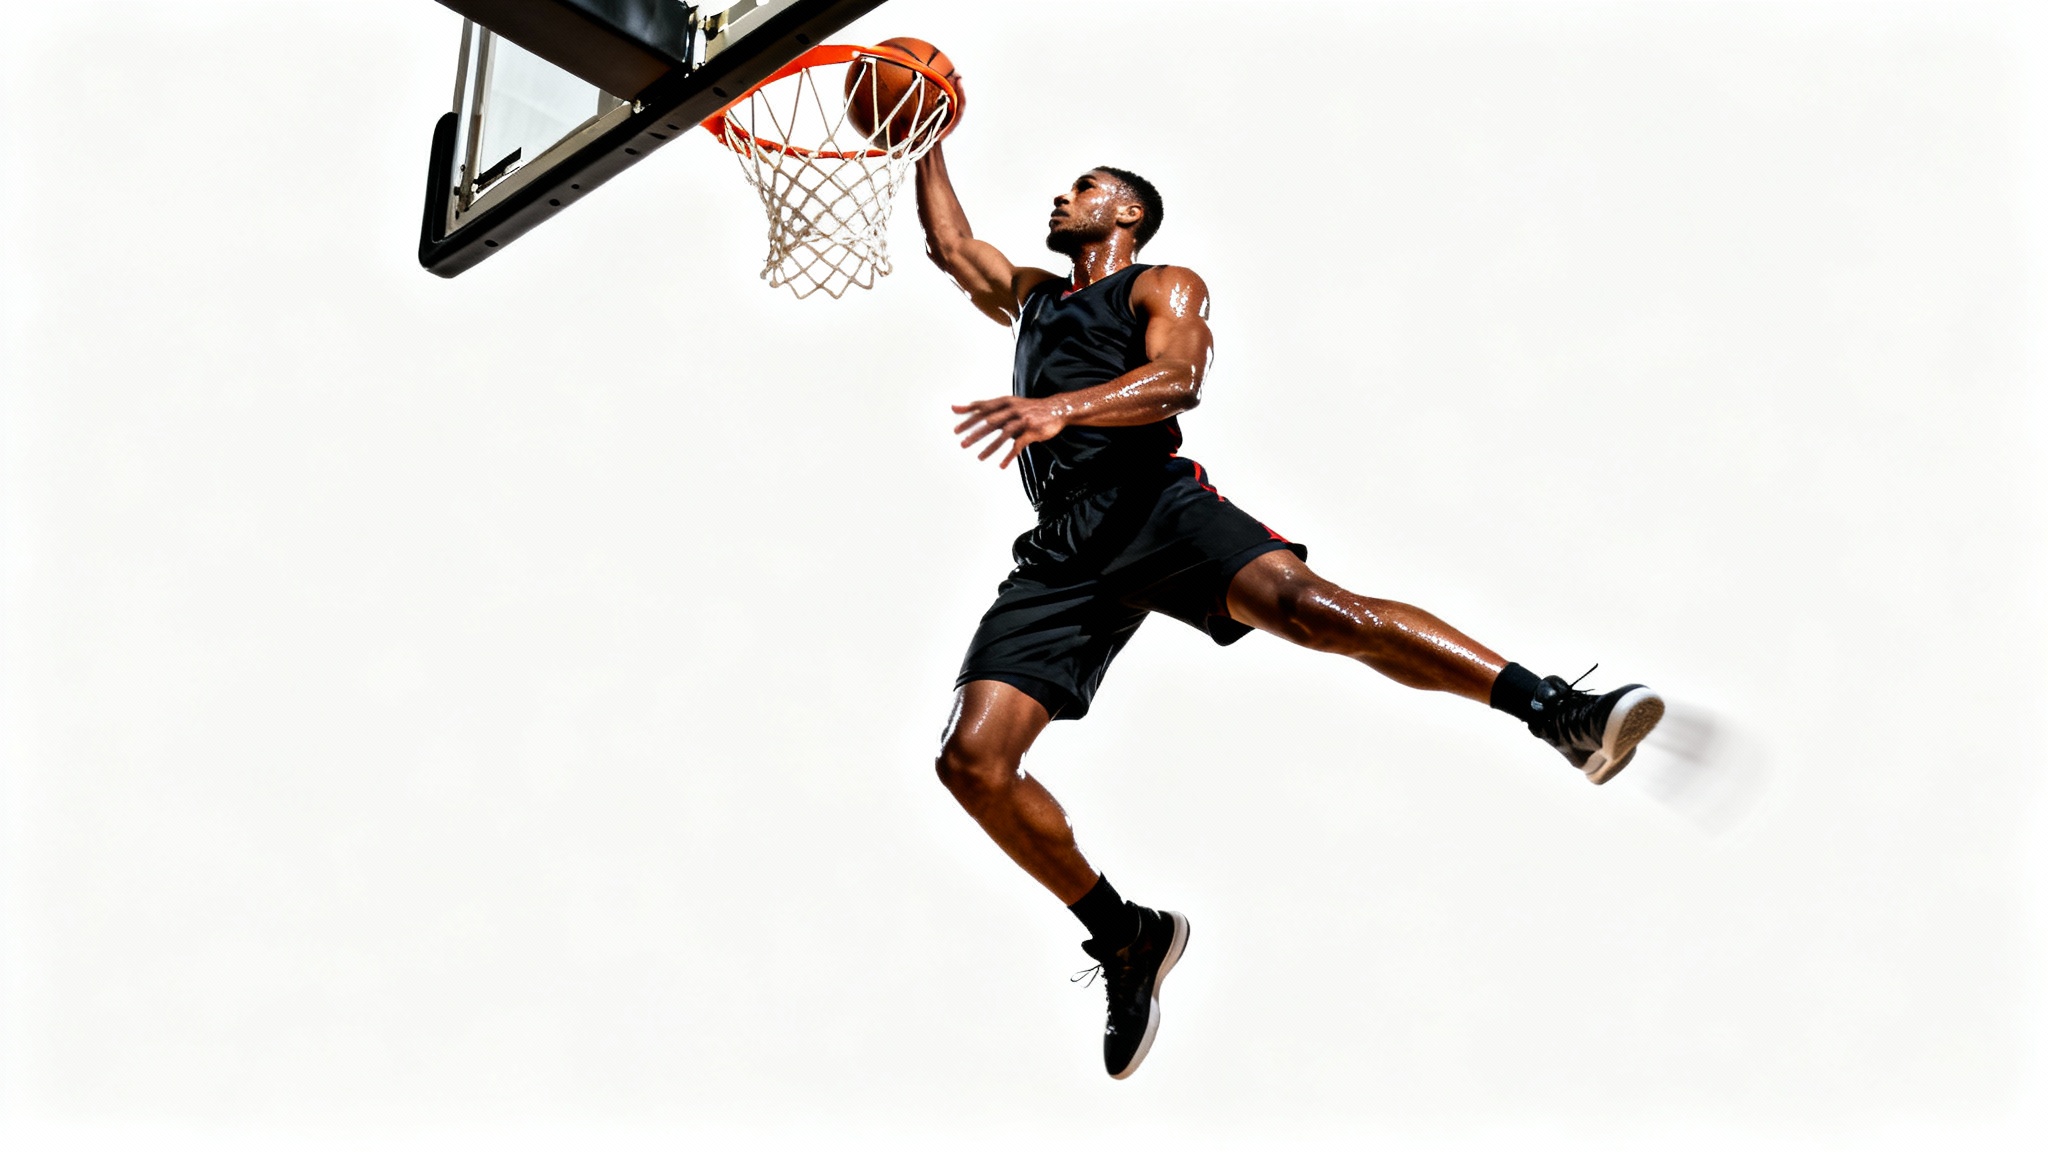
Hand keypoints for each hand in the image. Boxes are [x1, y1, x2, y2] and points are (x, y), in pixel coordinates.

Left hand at [951, 395, 1067, 468]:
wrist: (1056, 409)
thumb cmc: (1027, 408)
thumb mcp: (1007, 404)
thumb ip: (986, 408)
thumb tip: (960, 408)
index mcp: (1005, 402)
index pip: (983, 409)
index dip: (969, 419)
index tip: (956, 431)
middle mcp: (1012, 409)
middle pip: (990, 421)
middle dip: (976, 434)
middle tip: (962, 445)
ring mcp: (1023, 420)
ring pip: (1003, 434)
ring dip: (990, 447)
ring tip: (979, 458)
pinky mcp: (1032, 431)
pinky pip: (1019, 445)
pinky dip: (1010, 456)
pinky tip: (1002, 465)